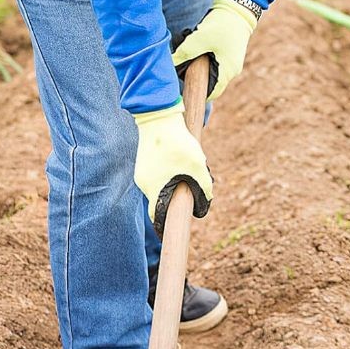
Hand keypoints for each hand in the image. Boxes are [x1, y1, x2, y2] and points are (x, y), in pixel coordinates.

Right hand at [133, 101, 212, 231]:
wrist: (158, 116)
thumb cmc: (177, 143)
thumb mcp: (197, 166)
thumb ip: (204, 187)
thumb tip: (207, 200)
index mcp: (154, 189)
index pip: (157, 216)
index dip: (165, 225)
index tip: (170, 233)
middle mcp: (144, 183)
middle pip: (161, 199)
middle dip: (176, 197)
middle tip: (190, 188)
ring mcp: (142, 171)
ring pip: (160, 185)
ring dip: (173, 181)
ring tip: (185, 165)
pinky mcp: (144, 161)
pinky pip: (157, 173)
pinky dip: (167, 170)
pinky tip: (176, 156)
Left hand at [171, 0, 257, 100]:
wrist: (239, 8)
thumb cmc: (221, 24)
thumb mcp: (198, 39)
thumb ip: (184, 53)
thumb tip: (171, 62)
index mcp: (227, 71)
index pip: (212, 93)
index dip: (198, 94)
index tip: (185, 90)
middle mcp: (232, 70)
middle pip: (211, 83)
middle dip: (197, 77)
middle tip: (184, 69)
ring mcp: (232, 61)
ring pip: (212, 72)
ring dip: (201, 66)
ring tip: (192, 56)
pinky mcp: (229, 53)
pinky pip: (216, 62)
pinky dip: (206, 58)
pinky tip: (199, 48)